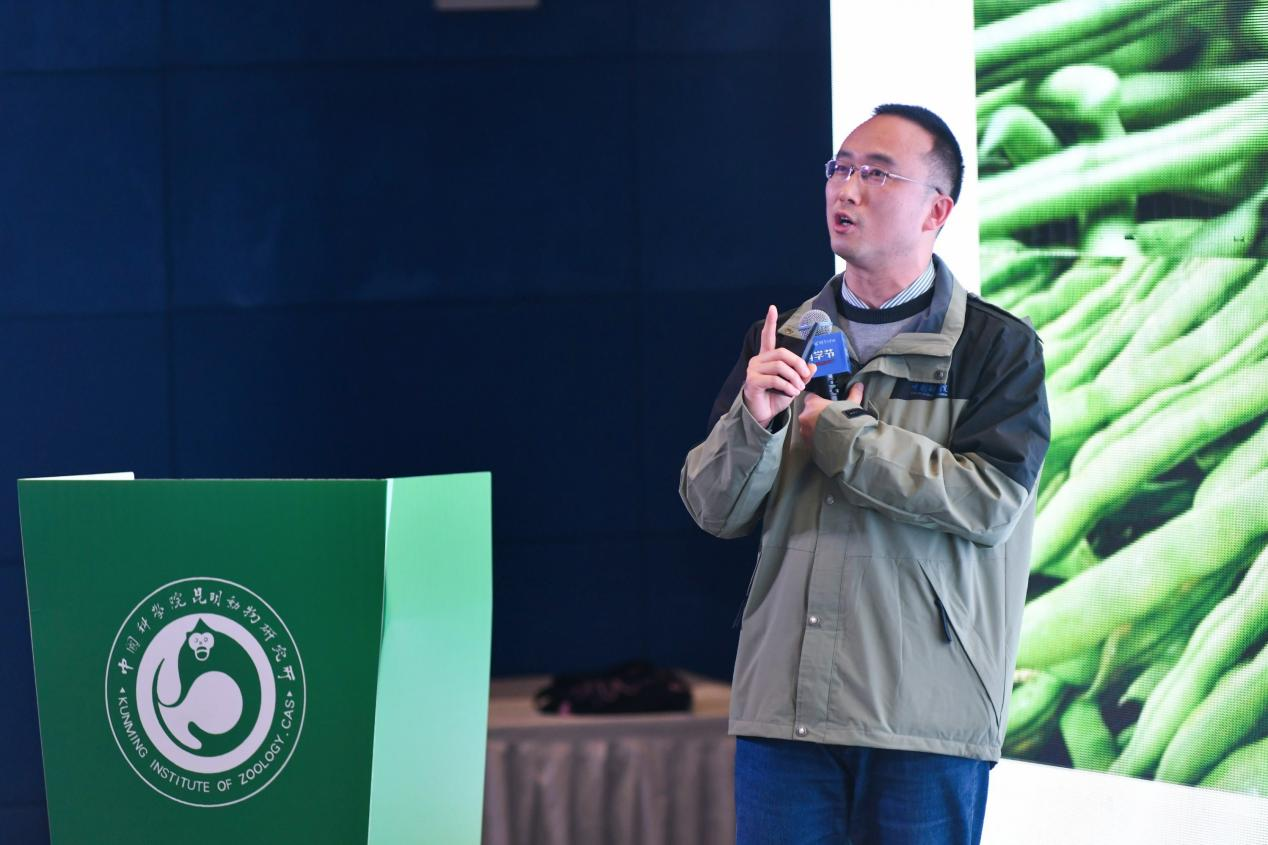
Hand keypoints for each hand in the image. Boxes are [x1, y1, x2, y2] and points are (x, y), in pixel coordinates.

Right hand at [742, 305, 815, 427]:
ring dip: (794, 379)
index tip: (772, 308)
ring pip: (780, 366)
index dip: (770, 322)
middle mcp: (758, 360)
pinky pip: (775, 379)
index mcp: (767, 358)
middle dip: (798, 365)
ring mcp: (753, 370)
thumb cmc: (776, 397)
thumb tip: (812, 366)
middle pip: (782, 353)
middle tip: (805, 377)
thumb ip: (802, 374)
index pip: (767, 336)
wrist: (764, 414)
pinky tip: (791, 392)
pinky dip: (787, 386)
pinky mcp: (752, 381)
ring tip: (798, 389)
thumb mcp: (793, 384)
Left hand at [798, 382, 863, 441]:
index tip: (824, 405)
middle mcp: (805, 416)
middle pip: (807, 413)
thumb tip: (859, 385)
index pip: (810, 398)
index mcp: (812, 403)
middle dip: (815, 416)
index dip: (817, 401)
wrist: (846, 440)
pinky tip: (827, 439)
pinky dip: (816, 438)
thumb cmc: (846, 418)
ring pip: (807, 426)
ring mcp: (804, 431)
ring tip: (828, 431)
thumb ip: (853, 394)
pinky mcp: (807, 443)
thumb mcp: (851, 404)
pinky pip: (810, 438)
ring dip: (814, 428)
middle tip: (828, 419)